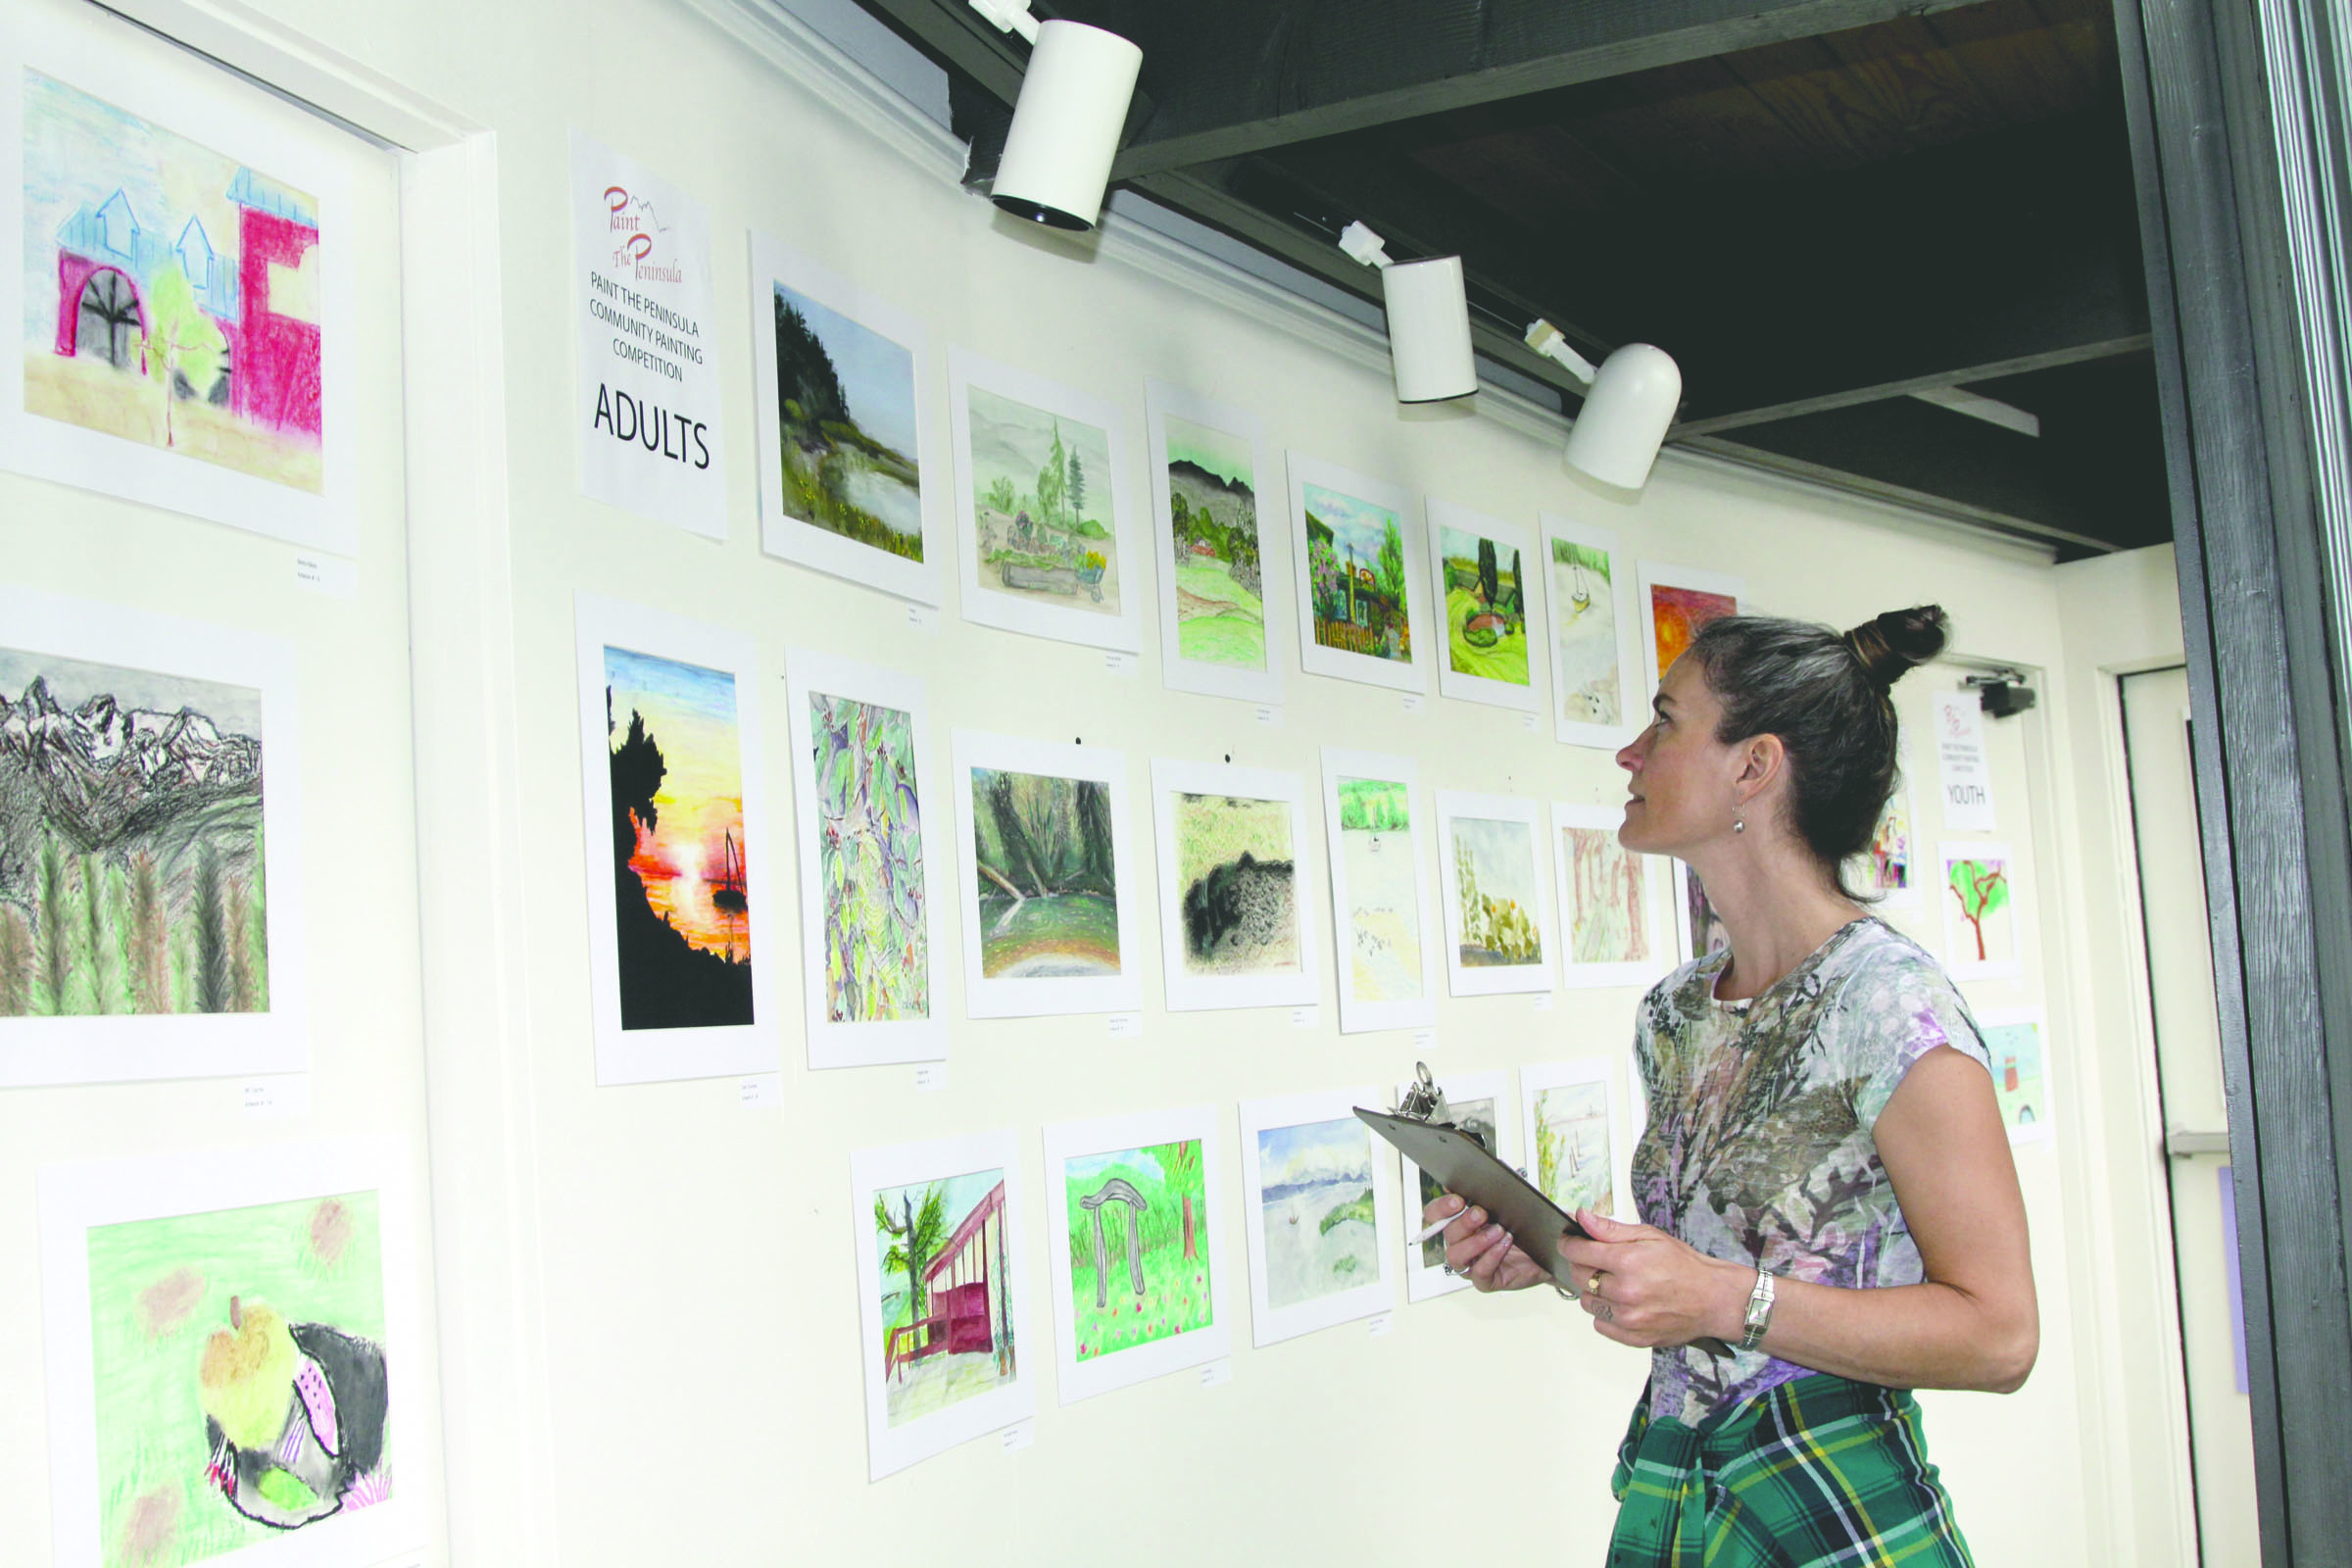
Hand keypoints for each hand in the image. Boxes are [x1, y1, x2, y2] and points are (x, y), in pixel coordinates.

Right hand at [1426, 1193, 1546, 1291]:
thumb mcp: (1513, 1202)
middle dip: (1463, 1221)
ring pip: (1455, 1255)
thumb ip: (1498, 1189)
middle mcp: (1460, 1243)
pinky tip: (1505, 1244)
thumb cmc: (1526, 1226)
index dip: (1442, 1207)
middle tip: (1482, 1213)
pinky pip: (1479, 1272)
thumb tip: (1489, 1175)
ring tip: (1499, 1230)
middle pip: (1447, 1233)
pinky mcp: (1485, 1281)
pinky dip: (1491, 1257)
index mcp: (1460, 1221)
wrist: (1549, 1252)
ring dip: (1476, 1241)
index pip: (1436, 1214)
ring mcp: (1470, 1264)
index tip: (1458, 1199)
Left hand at [1555, 1209, 1748, 1347]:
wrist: (1713, 1299)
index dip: (1569, 1244)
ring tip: (1616, 1285)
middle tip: (1600, 1263)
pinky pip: (1601, 1325)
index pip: (1578, 1252)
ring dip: (1595, 1292)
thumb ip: (1611, 1229)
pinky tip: (1623, 1304)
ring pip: (1588, 1303)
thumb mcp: (1650, 1236)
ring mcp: (1629, 1318)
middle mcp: (1625, 1292)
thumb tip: (1582, 1217)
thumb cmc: (1684, 1266)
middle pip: (1579, 1278)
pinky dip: (1606, 1314)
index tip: (1569, 1242)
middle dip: (1584, 1267)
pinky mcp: (1634, 1338)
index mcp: (1627, 1262)